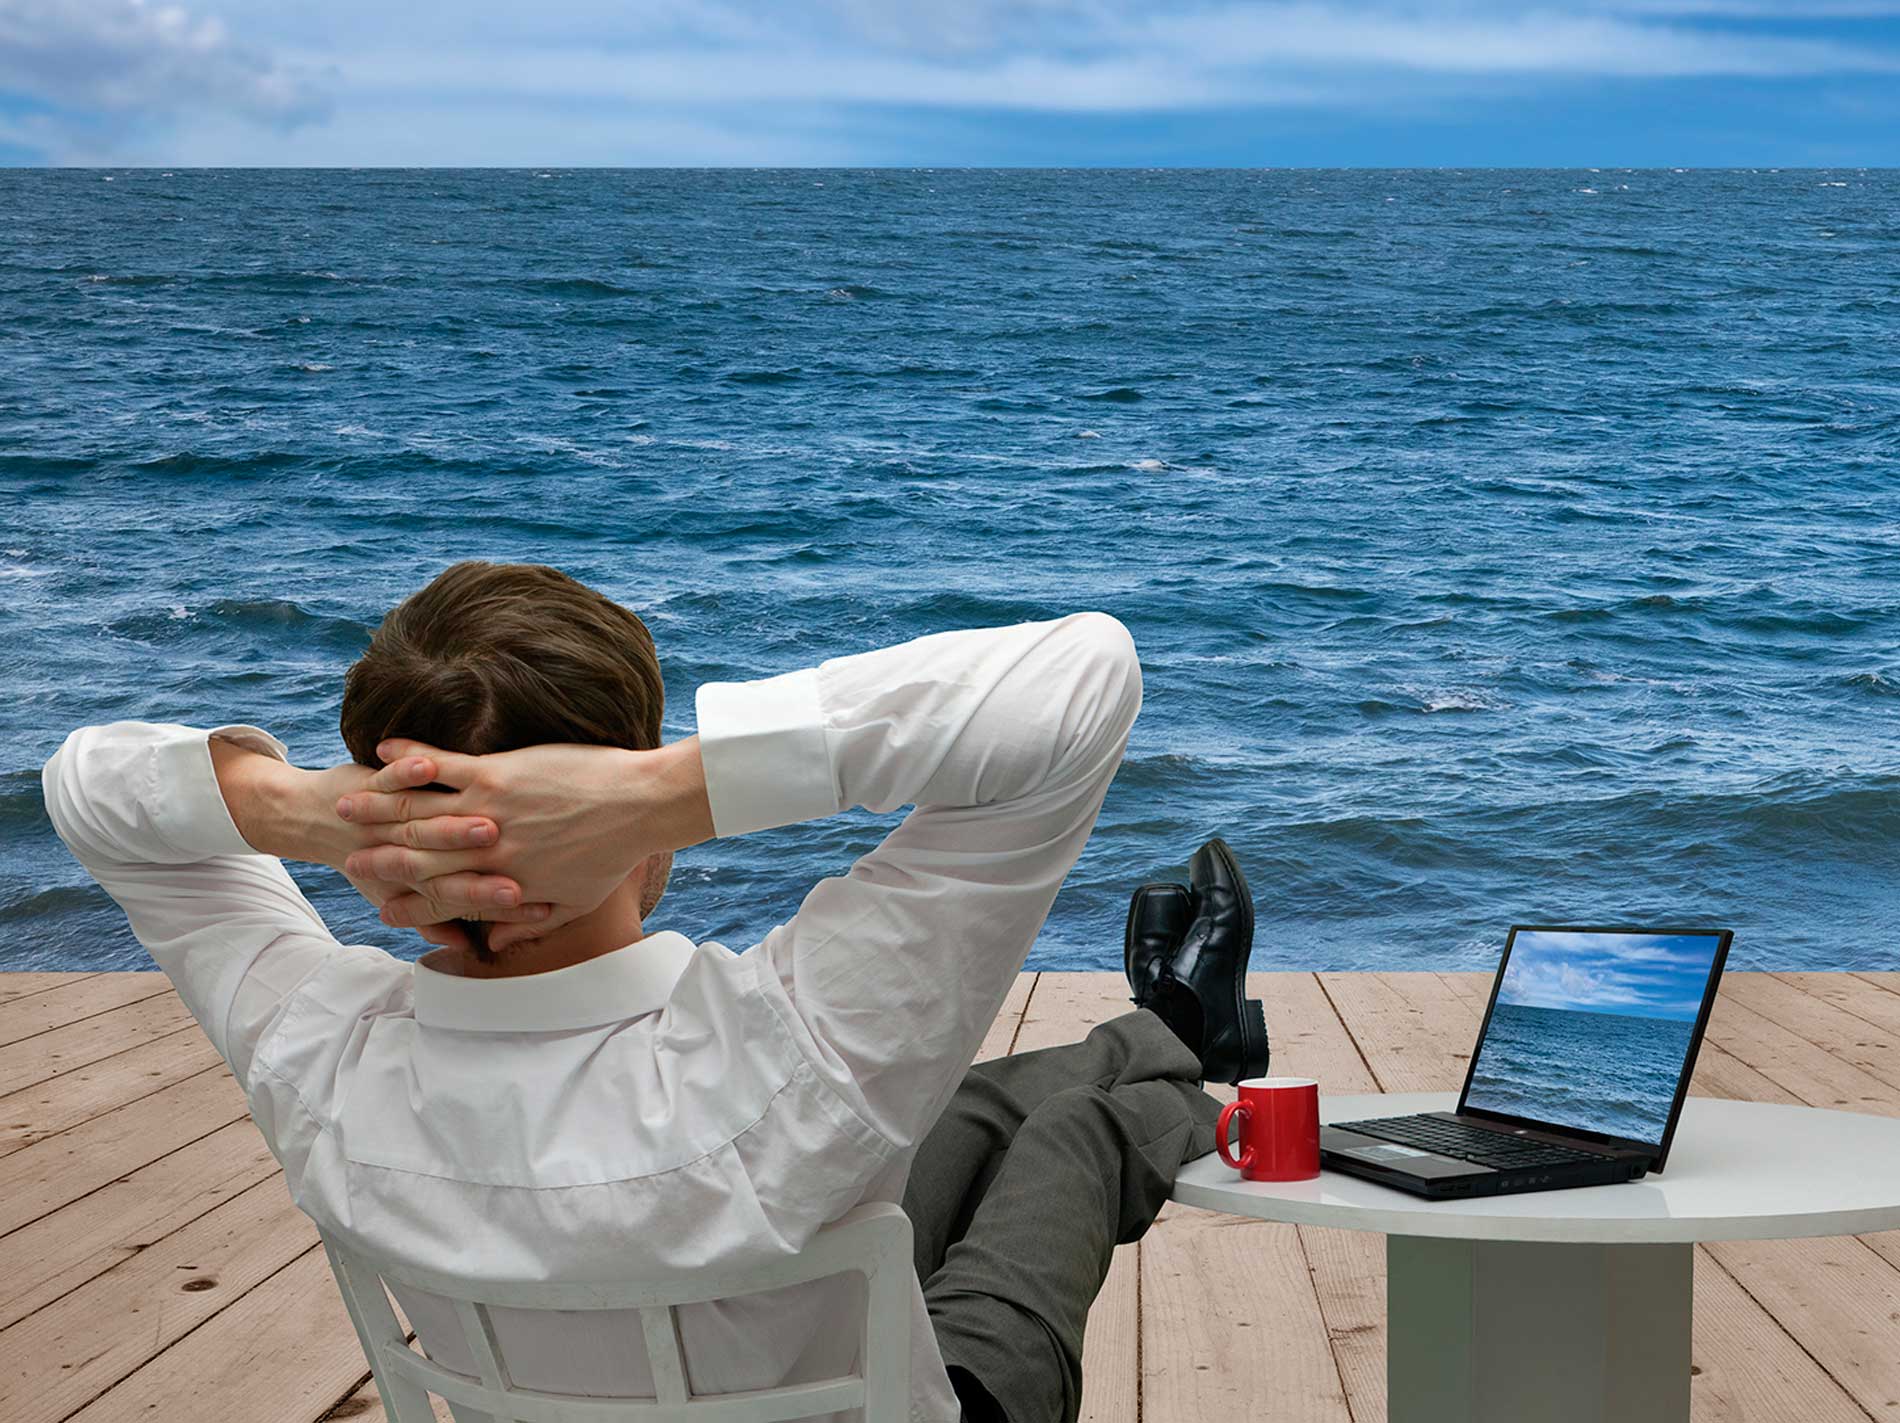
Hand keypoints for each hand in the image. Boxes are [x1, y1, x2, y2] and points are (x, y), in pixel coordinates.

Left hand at [209, 738, 548, 945]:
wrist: (308, 817)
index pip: (463, 897)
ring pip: (427, 820)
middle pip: (454, 866)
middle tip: (515, 881)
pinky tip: (426, 765)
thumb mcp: (398, 896)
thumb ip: (438, 921)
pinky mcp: (377, 781)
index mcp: (423, 879)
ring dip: (454, 824)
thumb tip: (474, 948)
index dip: (492, 903)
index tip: (526, 906)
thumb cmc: (368, 855)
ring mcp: (390, 815)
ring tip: (488, 819)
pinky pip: (397, 776)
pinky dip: (411, 767)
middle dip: (485, 873)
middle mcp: (411, 850)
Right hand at [334, 735, 711, 950]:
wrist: (641, 806)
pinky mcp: (495, 771)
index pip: (438, 898)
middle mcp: (484, 852)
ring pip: (415, 810)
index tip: (377, 902)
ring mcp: (485, 809)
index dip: (403, 901)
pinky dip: (408, 756)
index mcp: (501, 883)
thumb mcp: (573, 902)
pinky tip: (383, 748)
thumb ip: (528, 923)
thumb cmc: (613, 854)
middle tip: (343, 849)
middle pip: (414, 855)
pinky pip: (439, 764)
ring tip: (346, 799)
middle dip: (374, 853)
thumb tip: (496, 943)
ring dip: (375, 805)